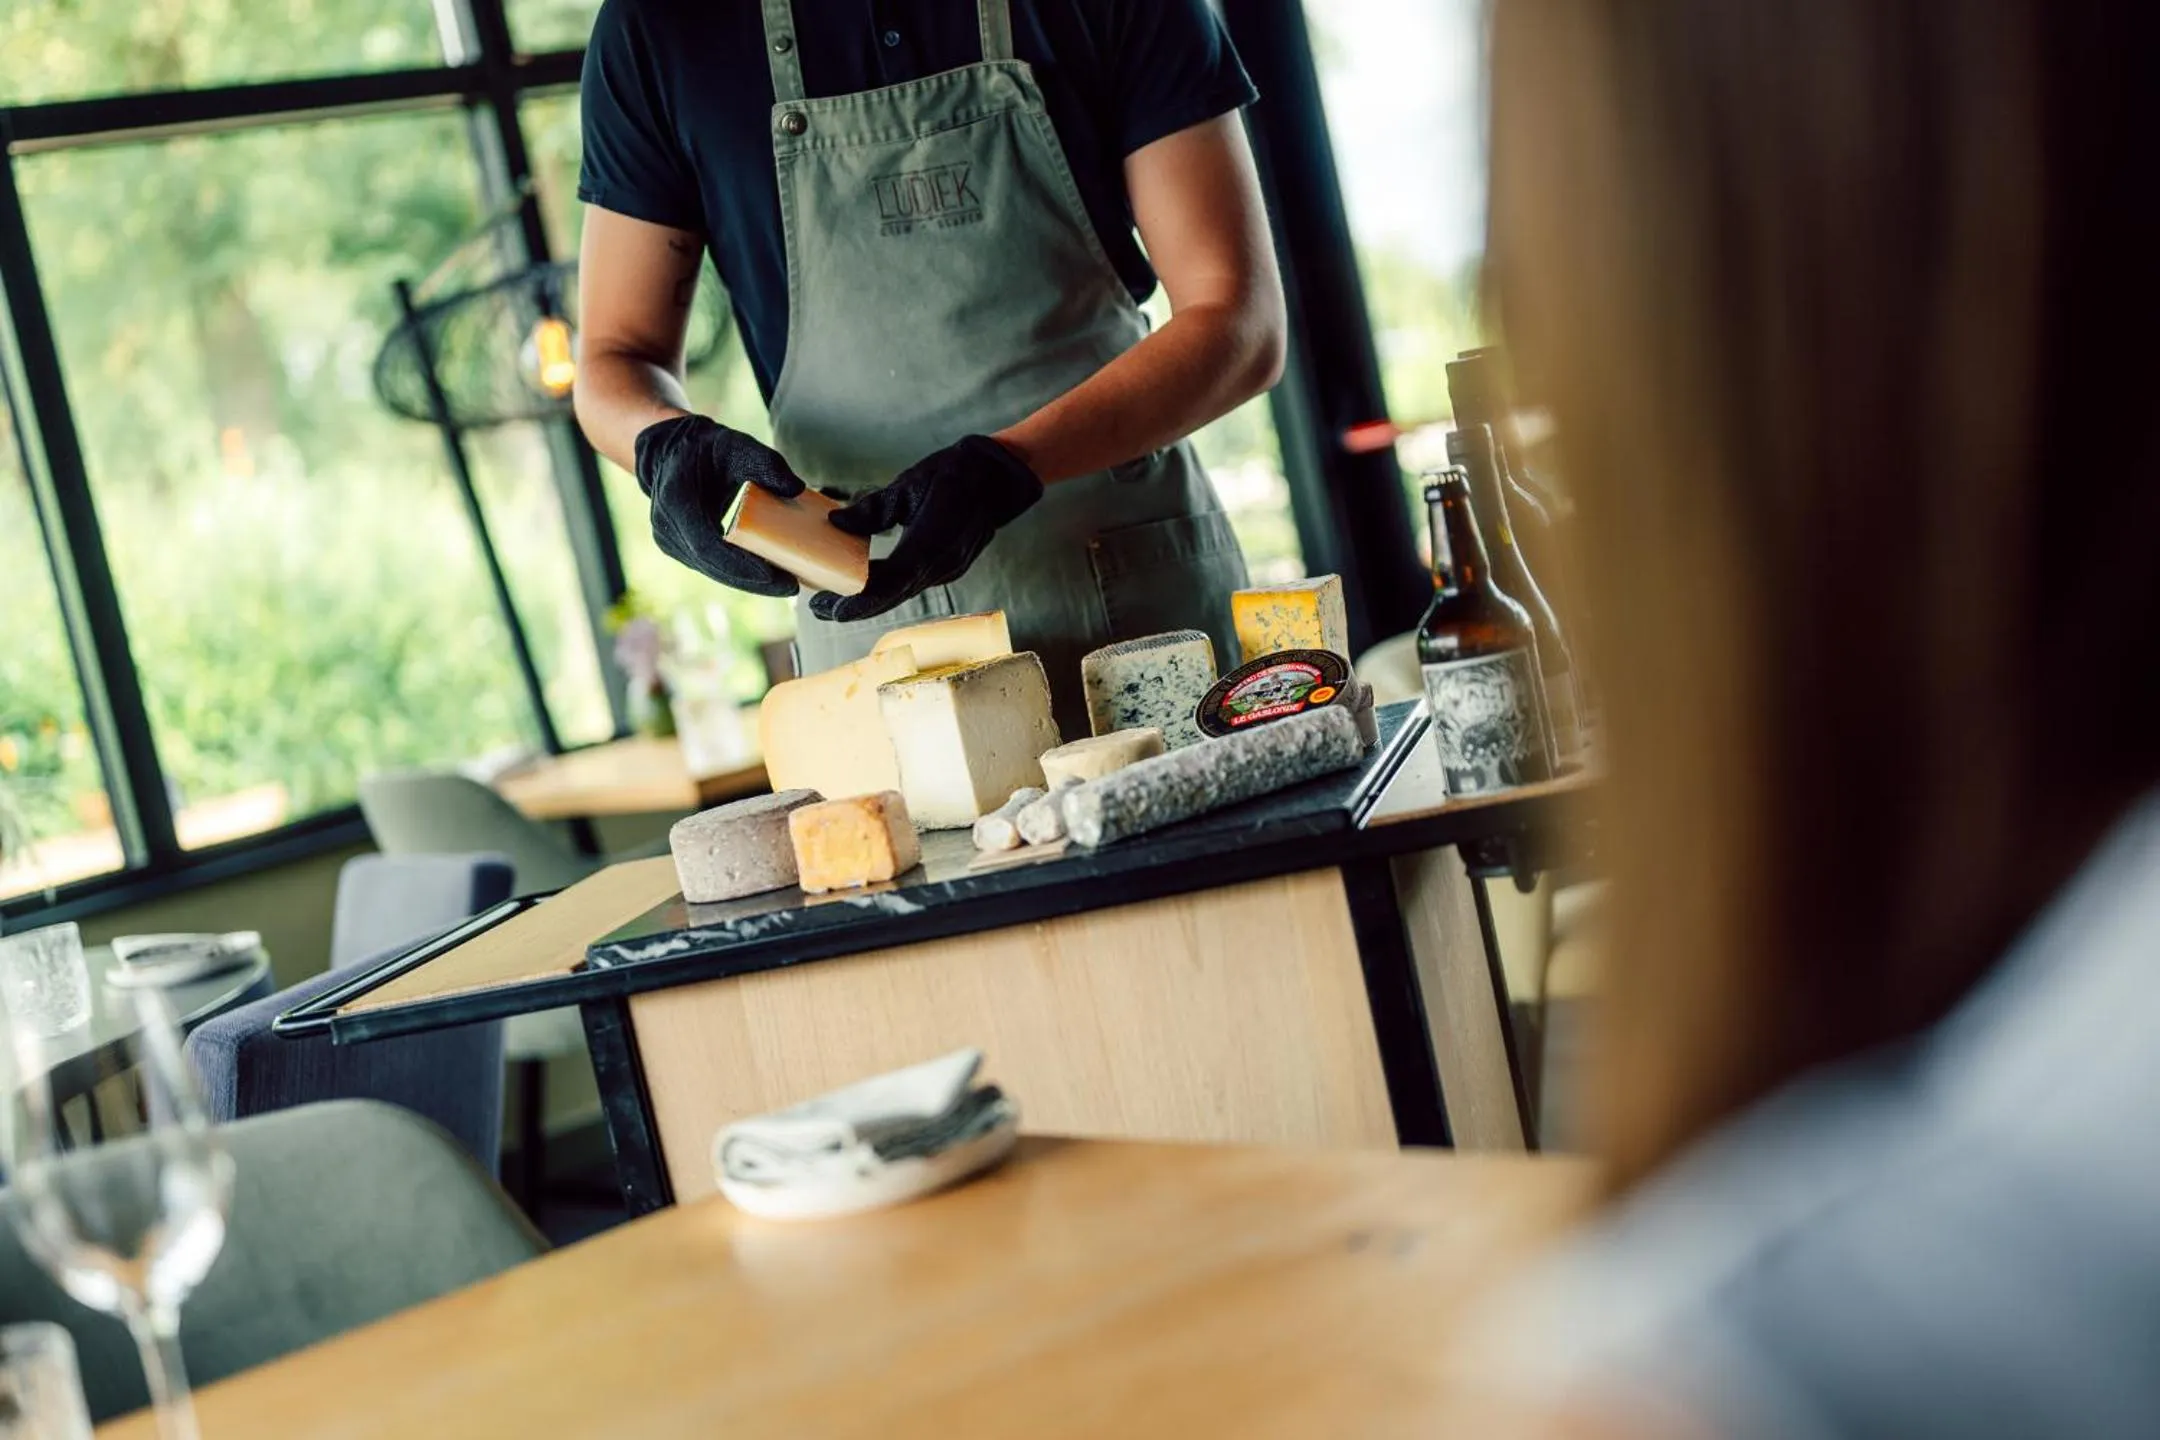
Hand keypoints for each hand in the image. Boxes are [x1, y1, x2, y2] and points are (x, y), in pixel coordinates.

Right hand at [635, 415, 806, 596]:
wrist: (671, 453)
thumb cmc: (706, 449)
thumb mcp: (736, 444)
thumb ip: (766, 462)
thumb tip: (795, 489)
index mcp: (676, 500)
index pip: (706, 545)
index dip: (739, 564)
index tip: (772, 575)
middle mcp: (667, 527)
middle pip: (713, 566)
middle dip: (752, 581)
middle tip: (790, 587)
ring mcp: (670, 541)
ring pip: (713, 571)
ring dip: (749, 581)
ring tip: (785, 584)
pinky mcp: (680, 549)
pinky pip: (712, 566)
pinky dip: (740, 573)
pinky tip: (768, 577)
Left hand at [809, 436, 1043, 622]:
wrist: (996, 479)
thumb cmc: (952, 474)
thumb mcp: (908, 484)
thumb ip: (872, 509)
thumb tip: (837, 523)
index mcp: (933, 543)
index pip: (892, 582)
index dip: (860, 599)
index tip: (830, 609)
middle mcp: (943, 565)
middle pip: (894, 596)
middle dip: (856, 607)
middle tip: (819, 609)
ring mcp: (948, 570)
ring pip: (902, 593)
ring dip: (869, 600)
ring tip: (833, 600)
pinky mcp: (948, 569)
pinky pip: (913, 584)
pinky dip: (887, 589)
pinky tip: (864, 584)